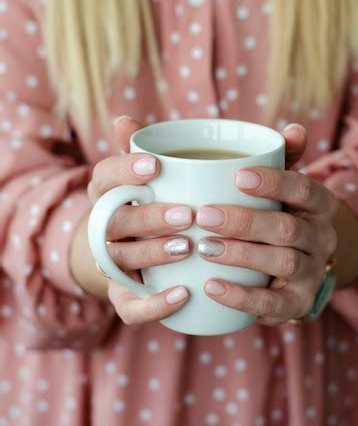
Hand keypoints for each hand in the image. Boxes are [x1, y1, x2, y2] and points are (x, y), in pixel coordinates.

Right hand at [71, 116, 194, 324]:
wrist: (135, 248)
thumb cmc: (152, 199)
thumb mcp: (150, 173)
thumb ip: (145, 147)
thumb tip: (124, 119)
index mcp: (107, 193)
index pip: (103, 178)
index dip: (124, 172)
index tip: (155, 166)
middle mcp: (103, 228)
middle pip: (114, 222)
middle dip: (148, 217)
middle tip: (186, 214)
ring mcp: (112, 263)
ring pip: (121, 260)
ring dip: (153, 254)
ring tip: (187, 247)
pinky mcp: (124, 295)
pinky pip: (130, 306)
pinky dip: (154, 304)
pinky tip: (183, 294)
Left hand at [195, 124, 337, 325]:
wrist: (297, 265)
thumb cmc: (278, 212)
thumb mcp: (282, 185)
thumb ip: (283, 158)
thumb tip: (294, 130)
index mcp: (319, 204)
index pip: (304, 189)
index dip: (275, 182)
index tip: (238, 177)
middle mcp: (322, 238)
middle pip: (288, 228)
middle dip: (245, 221)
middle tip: (204, 215)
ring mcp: (313, 273)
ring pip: (283, 262)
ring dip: (241, 254)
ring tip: (204, 248)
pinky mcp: (298, 305)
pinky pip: (274, 305)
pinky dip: (242, 297)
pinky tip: (211, 286)